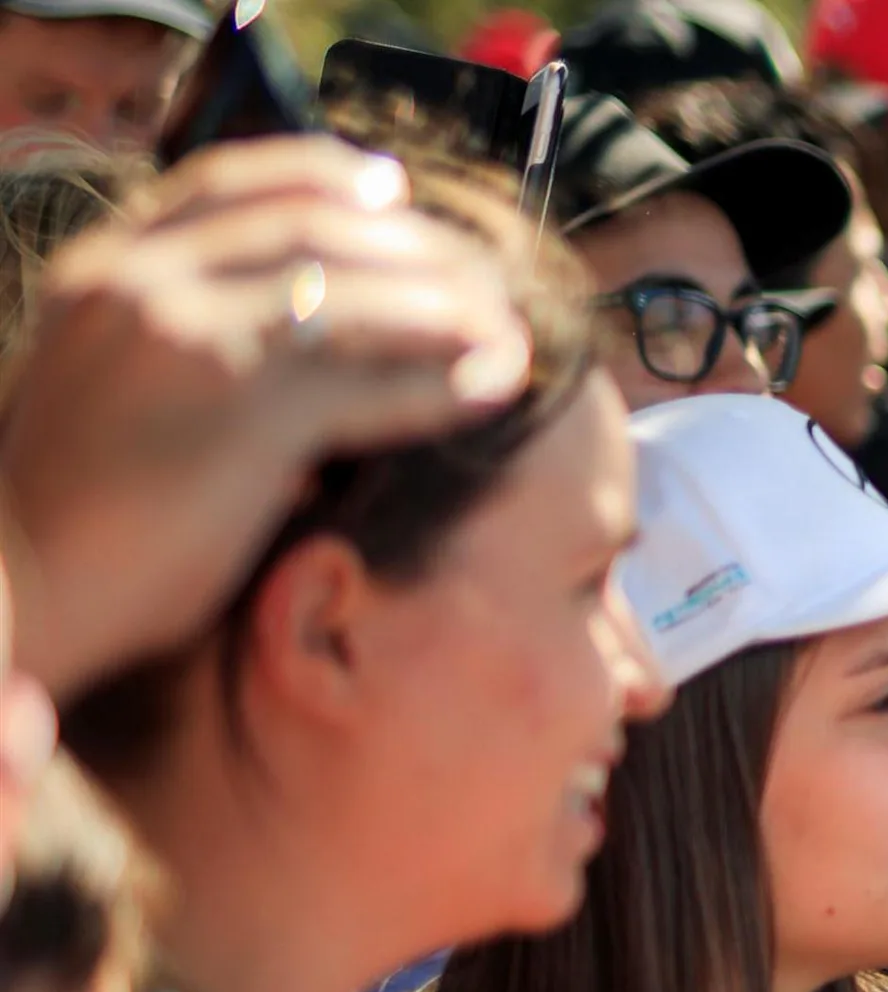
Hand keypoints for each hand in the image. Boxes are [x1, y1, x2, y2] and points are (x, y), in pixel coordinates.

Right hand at [0, 139, 531, 695]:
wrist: (15, 587)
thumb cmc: (68, 513)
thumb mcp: (109, 388)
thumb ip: (183, 348)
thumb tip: (295, 367)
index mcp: (102, 268)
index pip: (228, 185)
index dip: (322, 175)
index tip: (390, 188)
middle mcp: (141, 280)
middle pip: (309, 224)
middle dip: (409, 245)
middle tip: (479, 273)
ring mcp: (190, 336)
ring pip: (350, 289)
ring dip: (443, 305)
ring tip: (505, 327)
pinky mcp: (242, 411)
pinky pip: (371, 383)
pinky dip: (441, 381)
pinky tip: (490, 387)